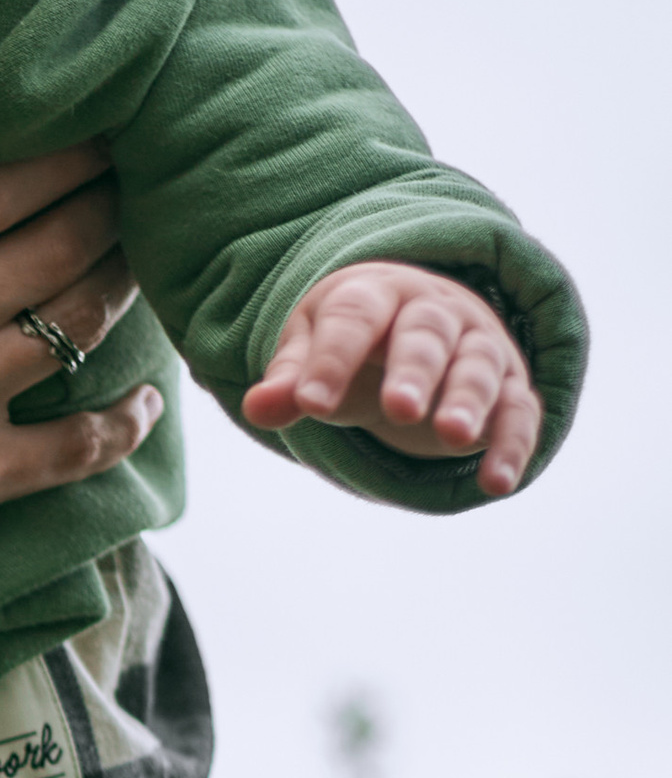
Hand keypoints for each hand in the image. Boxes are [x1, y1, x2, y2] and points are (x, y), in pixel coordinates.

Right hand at [0, 146, 157, 684]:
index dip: (42, 154)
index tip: (82, 126)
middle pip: (44, 240)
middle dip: (100, 205)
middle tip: (135, 181)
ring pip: (72, 321)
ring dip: (115, 290)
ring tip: (138, 263)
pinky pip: (76, 439)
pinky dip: (114, 420)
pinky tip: (138, 406)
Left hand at [242, 263, 537, 495]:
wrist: (417, 323)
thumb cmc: (354, 344)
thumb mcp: (313, 352)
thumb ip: (290, 379)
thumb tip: (257, 408)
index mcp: (377, 294)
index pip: (355, 317)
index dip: (333, 358)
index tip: (311, 403)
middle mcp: (435, 312)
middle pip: (428, 334)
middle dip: (415, 370)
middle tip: (400, 411)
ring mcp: (479, 346)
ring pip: (479, 366)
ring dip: (468, 400)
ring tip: (452, 437)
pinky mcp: (510, 388)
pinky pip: (519, 412)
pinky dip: (512, 445)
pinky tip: (495, 483)